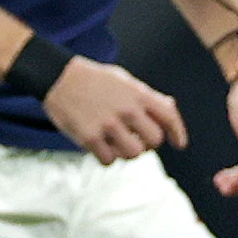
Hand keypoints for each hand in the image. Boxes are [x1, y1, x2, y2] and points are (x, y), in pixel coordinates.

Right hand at [43, 56, 185, 164]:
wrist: (58, 76)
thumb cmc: (95, 79)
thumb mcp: (125, 80)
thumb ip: (148, 96)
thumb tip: (171, 108)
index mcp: (138, 94)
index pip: (169, 116)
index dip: (178, 133)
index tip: (179, 144)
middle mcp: (126, 109)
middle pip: (154, 141)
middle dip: (148, 143)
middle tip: (137, 139)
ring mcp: (107, 124)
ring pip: (134, 154)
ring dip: (128, 152)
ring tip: (118, 143)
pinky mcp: (89, 137)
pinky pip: (109, 161)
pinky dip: (107, 157)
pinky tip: (101, 146)